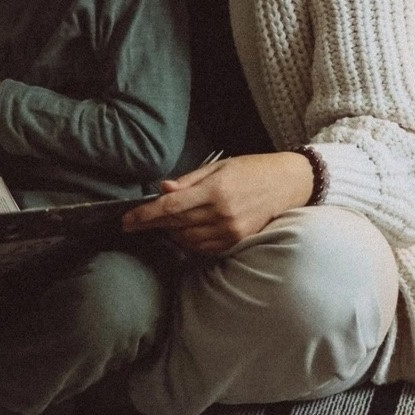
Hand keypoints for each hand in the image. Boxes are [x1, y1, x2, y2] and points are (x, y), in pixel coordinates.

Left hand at [121, 152, 314, 256]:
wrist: (288, 184)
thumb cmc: (252, 170)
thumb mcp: (219, 167)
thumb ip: (188, 181)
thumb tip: (162, 190)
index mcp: (215, 190)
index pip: (170, 207)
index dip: (144, 215)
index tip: (126, 220)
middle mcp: (222, 213)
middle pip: (174, 224)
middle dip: (151, 224)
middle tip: (134, 223)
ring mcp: (230, 230)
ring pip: (186, 239)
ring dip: (169, 233)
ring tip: (161, 224)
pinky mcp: (236, 241)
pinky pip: (203, 248)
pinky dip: (188, 242)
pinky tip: (182, 233)